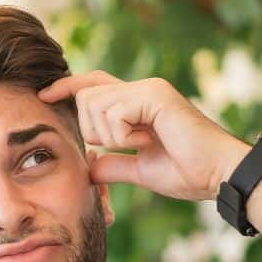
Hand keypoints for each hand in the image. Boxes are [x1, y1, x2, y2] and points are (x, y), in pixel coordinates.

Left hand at [39, 71, 250, 200]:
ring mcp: (149, 89)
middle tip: (125, 146)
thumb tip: (88, 168)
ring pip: (94, 103)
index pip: (94, 85)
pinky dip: (122, 134)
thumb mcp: (140, 170)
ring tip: (139, 144)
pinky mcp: (155, 95)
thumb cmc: (188, 172)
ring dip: (108, 134)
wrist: (217, 175)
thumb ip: (114, 165)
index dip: (67, 87)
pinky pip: (114, 113)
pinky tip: (146, 140)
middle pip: (86, 95)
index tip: (44, 96)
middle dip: (91, 129)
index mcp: (138, 103)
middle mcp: (142, 89)